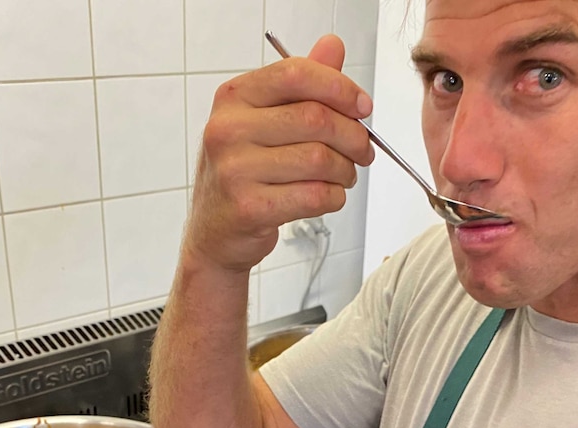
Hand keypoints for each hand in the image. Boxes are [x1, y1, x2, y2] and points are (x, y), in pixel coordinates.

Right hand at [184, 35, 374, 272]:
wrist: (215, 231)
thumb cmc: (243, 172)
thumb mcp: (263, 120)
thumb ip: (299, 84)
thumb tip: (333, 46)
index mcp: (233, 98)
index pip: (296, 74)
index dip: (340, 88)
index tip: (362, 107)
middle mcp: (228, 130)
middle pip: (316, 119)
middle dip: (353, 136)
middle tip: (362, 150)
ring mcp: (234, 170)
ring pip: (320, 159)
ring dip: (346, 171)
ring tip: (343, 176)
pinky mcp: (249, 207)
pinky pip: (315, 195)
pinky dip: (334, 197)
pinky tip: (328, 196)